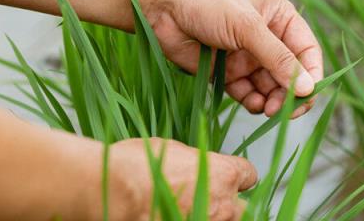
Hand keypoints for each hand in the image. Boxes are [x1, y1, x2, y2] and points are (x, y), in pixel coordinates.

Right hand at [108, 138, 256, 220]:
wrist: (115, 192)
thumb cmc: (138, 167)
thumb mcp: (173, 149)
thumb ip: (197, 160)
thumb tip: (197, 164)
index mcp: (224, 174)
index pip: (248, 175)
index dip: (236, 176)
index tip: (228, 177)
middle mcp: (224, 203)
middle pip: (242, 207)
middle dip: (228, 202)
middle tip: (207, 199)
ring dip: (214, 216)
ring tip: (192, 211)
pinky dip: (195, 220)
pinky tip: (177, 216)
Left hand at [135, 0, 323, 117]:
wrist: (161, 8)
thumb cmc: (207, 3)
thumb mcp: (247, 27)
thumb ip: (277, 59)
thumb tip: (307, 88)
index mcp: (279, 18)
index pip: (307, 51)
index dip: (311, 74)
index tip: (308, 95)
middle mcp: (266, 39)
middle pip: (291, 75)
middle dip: (291, 94)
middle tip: (286, 111)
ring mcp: (247, 57)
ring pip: (271, 88)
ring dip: (273, 101)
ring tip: (268, 109)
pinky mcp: (228, 74)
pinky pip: (249, 94)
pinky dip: (254, 103)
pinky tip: (253, 105)